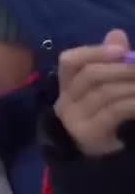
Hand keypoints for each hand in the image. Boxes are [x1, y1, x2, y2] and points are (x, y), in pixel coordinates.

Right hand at [55, 29, 134, 156]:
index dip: (94, 51)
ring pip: (105, 93)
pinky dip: (133, 102)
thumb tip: (117, 34)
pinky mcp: (89, 134)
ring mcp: (75, 119)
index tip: (122, 50)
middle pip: (90, 76)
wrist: (97, 160)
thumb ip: (112, 63)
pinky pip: (114, 111)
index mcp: (67, 86)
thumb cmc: (104, 118)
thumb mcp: (106, 88)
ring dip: (132, 85)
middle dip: (122, 68)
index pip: (70, 61)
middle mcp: (66, 101)